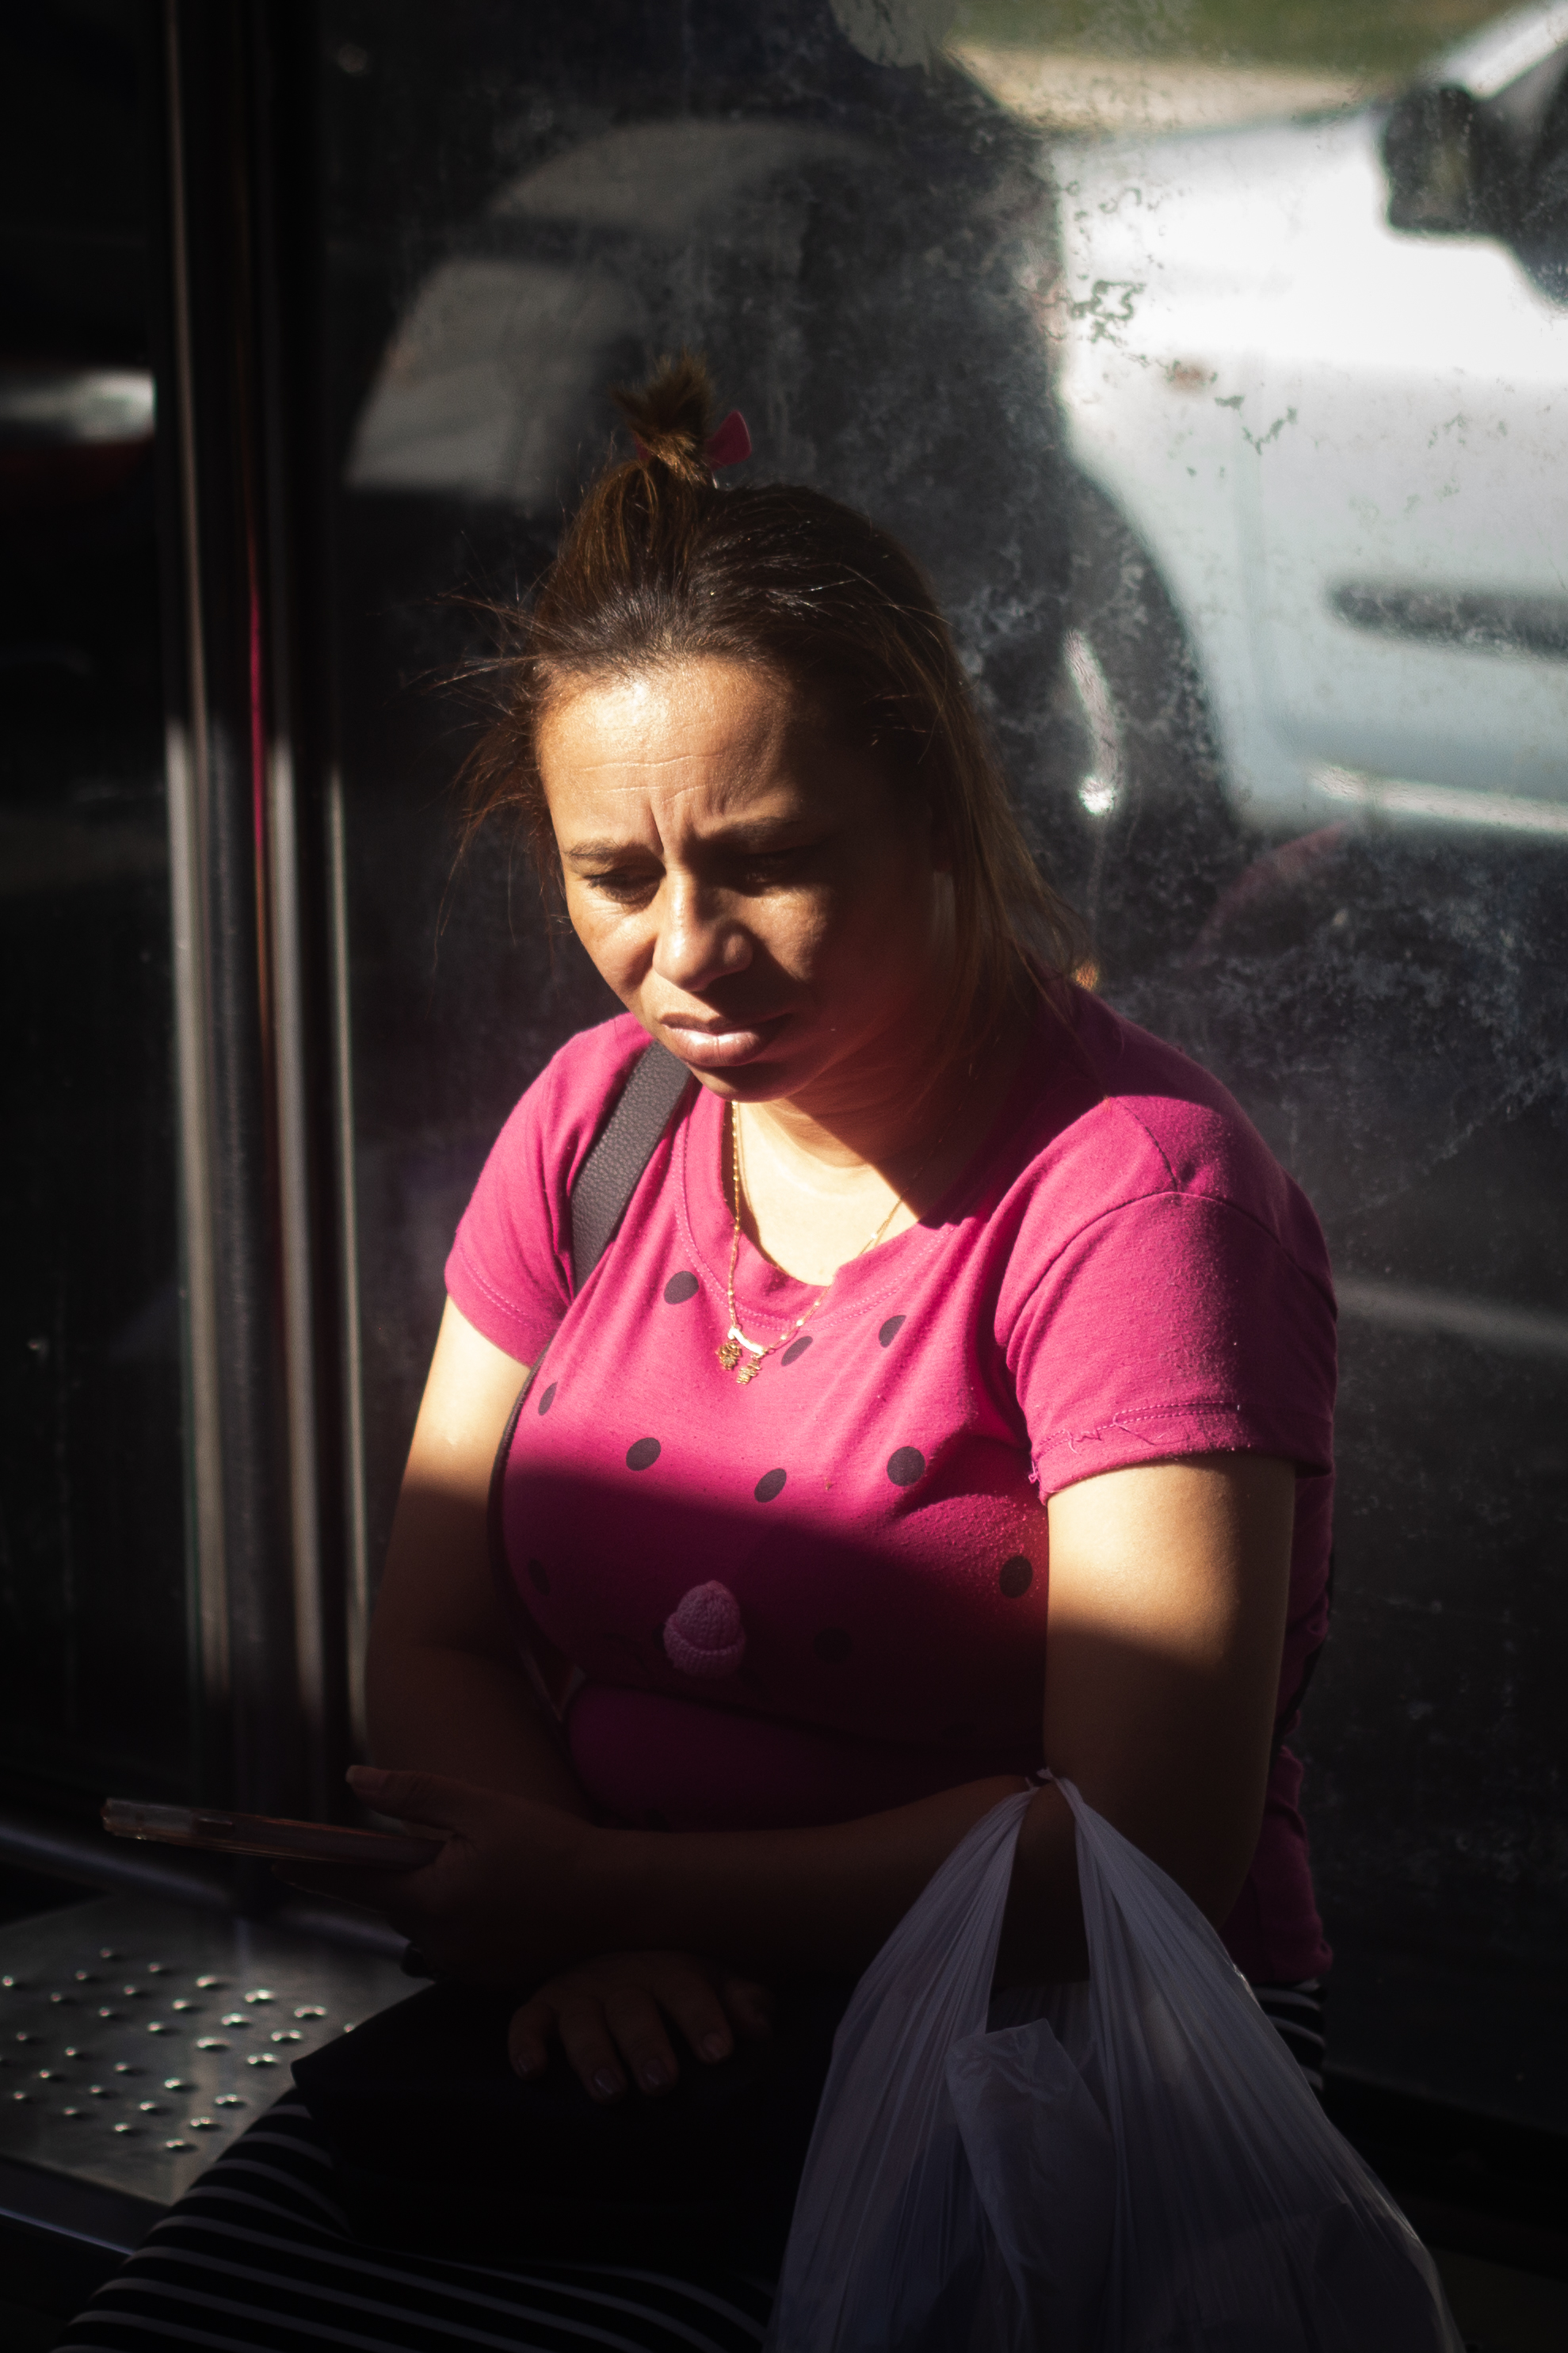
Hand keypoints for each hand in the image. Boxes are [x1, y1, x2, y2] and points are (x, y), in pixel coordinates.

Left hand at [274, 1764, 598, 1984]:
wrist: (616, 1901)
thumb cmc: (551, 1845)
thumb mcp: (482, 1808)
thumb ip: (414, 1794)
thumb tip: (353, 1780)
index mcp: (432, 1898)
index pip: (354, 1883)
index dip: (312, 1870)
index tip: (272, 1860)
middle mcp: (439, 1942)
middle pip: (392, 1905)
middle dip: (390, 1876)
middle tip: (405, 1844)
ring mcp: (463, 1967)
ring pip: (424, 1925)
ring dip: (428, 1897)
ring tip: (469, 1864)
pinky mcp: (488, 1979)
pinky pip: (454, 1944)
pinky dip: (458, 1917)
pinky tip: (493, 1894)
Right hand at [510, 1951, 772, 2101]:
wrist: (608, 1955)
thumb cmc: (670, 1986)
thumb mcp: (713, 1986)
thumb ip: (743, 2002)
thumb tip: (760, 2027)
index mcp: (668, 1971)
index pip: (687, 1988)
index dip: (703, 2019)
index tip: (718, 2053)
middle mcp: (621, 1979)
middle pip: (632, 2008)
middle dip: (647, 2045)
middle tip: (662, 2083)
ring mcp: (578, 1994)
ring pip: (581, 2020)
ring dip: (594, 2055)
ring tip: (610, 2092)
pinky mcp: (541, 2008)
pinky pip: (525, 2022)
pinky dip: (524, 2044)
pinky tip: (532, 2071)